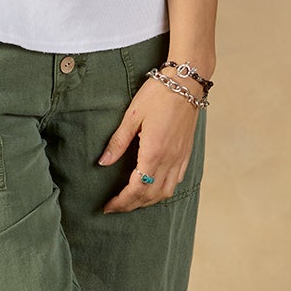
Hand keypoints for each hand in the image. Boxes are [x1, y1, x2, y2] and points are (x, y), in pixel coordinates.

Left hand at [97, 76, 199, 210]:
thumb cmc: (158, 95)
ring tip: (132, 201)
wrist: (187, 82)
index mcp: (154, 152)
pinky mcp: (187, 153)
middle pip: (151, 195)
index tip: (108, 207)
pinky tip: (153, 187)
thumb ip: (117, 142)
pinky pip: (176, 181)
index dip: (122, 201)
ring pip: (166, 191)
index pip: (136, 188)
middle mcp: (170, 159)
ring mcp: (181, 157)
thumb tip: (103, 162)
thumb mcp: (131, 116)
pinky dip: (163, 190)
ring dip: (148, 201)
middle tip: (115, 207)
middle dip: (132, 205)